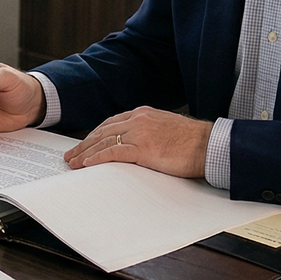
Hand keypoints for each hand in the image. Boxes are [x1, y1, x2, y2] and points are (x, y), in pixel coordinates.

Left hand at [64, 106, 211, 177]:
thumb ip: (148, 133)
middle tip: (71, 155)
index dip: (94, 135)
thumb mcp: (165, 130)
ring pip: (105, 141)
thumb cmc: (192, 142)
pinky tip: (88, 164)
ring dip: (86, 153)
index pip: (111, 123)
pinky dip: (98, 158)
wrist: (209, 145)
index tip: (84, 144)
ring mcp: (141, 133)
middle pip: (103, 131)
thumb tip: (135, 146)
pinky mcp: (145, 148)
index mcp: (143, 114)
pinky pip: (115, 152)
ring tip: (74, 163)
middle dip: (85, 144)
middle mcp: (138, 120)